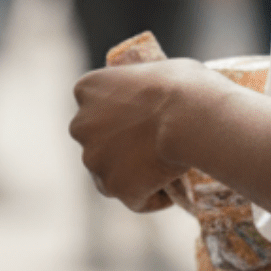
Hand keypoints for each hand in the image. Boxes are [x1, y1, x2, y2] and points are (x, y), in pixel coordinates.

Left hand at [69, 60, 207, 210]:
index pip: (96, 105)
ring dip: (134, 174)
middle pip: (98, 141)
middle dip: (119, 146)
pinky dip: (152, 197)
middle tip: (153, 145)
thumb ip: (141, 88)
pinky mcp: (113, 188)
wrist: (189, 116)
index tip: (143, 117)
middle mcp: (80, 125)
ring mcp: (93, 159)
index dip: (120, 113)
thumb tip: (155, 98)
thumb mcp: (156, 71)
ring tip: (167, 169)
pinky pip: (135, 198)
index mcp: (87, 89)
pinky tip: (173, 190)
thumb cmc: (182, 85)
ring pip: (112, 174)